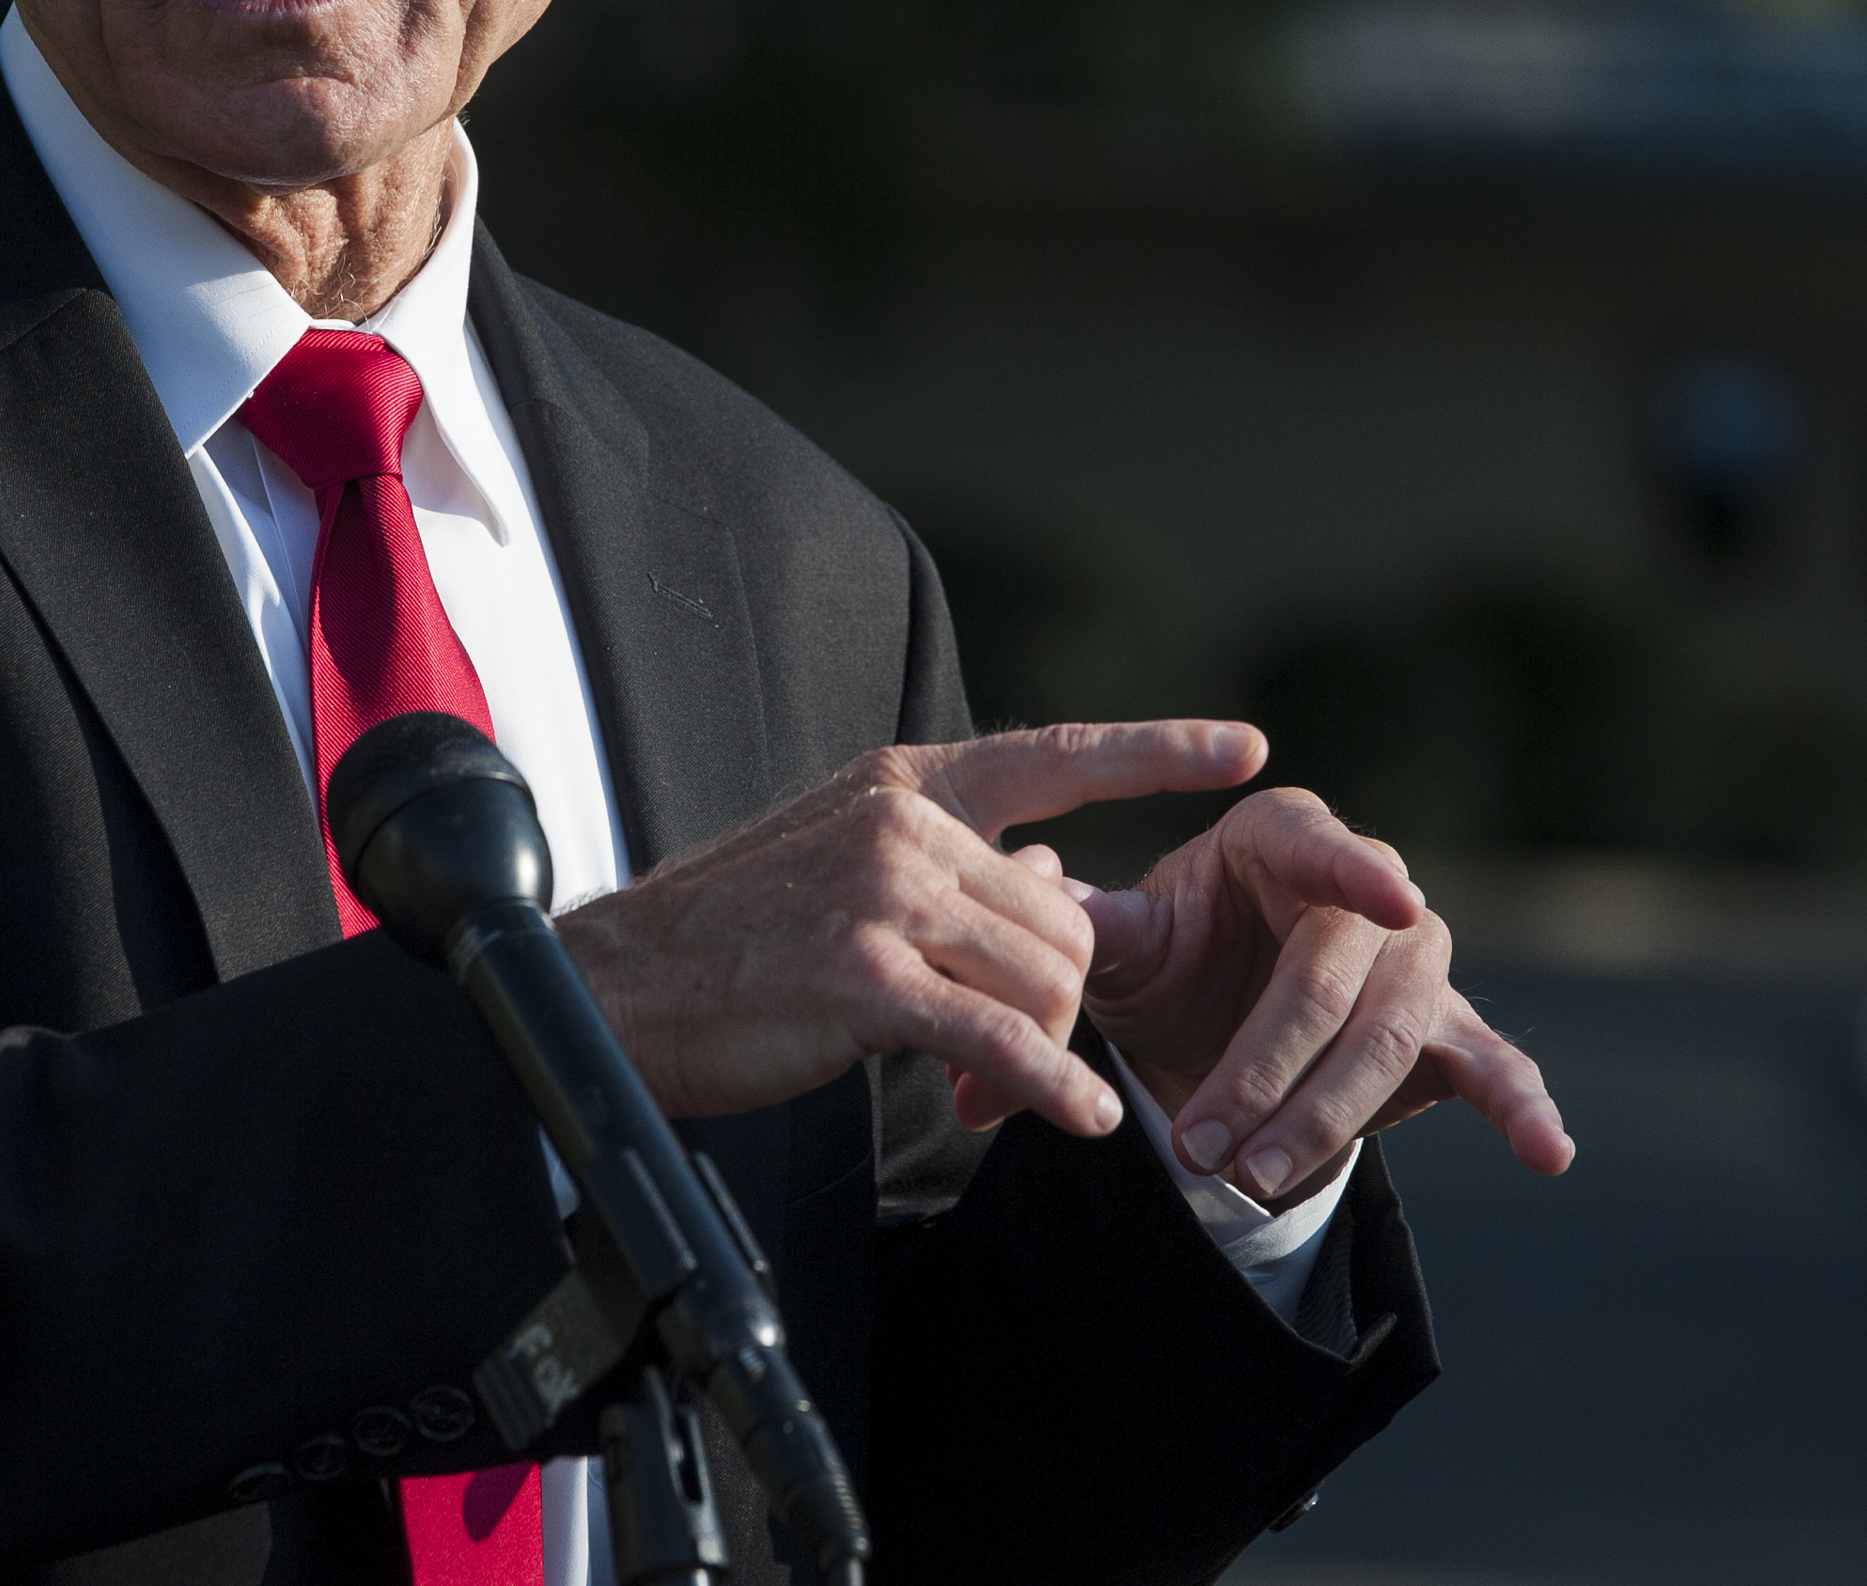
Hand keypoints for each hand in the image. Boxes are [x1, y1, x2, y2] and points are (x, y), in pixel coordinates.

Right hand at [555, 720, 1261, 1136]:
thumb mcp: (849, 864)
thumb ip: (954, 865)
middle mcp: (905, 824)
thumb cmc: (732, 938)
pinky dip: (1048, 1085)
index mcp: (906, 785)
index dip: (1159, 750)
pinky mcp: (865, 977)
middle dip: (1059, 1000)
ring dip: (1038, 1050)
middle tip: (1008, 1063)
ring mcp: (885, 895)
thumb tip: (1055, 871)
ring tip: (984, 1090)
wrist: (619, 988)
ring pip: (1046, 974)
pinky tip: (1072, 1117)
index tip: (1247, 748)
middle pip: (1065, 914)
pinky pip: (999, 1035)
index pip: (1055, 754)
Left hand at [1060, 780, 1574, 1205]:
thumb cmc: (1170, 959)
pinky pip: (1494, 1067)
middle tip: (1203, 1150)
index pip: (1319, 844)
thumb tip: (1049, 899)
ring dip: (1325, 1117)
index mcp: (1283, 835)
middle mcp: (1370, 883)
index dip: (1352, 869)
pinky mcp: (1448, 1032)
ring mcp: (1420, 959)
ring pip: (1391, 1037)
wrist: (1212, 1020)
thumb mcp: (1128, 944)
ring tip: (1254, 1184)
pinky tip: (1549, 1152)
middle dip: (1267, 1069)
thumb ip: (1099, 926)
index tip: (1388, 896)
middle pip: (1334, 977)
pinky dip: (1524, 1109)